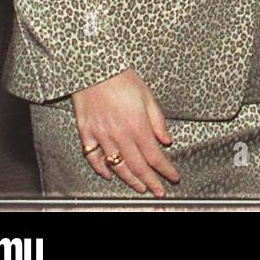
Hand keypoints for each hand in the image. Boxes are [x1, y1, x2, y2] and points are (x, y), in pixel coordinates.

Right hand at [71, 69, 179, 196]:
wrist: (94, 69)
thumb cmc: (122, 78)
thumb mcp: (147, 95)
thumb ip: (157, 120)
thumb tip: (167, 140)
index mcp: (137, 125)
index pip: (155, 155)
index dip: (165, 169)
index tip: (173, 177)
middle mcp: (119, 134)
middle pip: (138, 166)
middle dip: (151, 181)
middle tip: (159, 190)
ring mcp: (101, 136)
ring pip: (117, 166)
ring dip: (130, 180)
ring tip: (140, 188)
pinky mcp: (86, 134)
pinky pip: (93, 158)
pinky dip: (102, 170)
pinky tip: (110, 175)